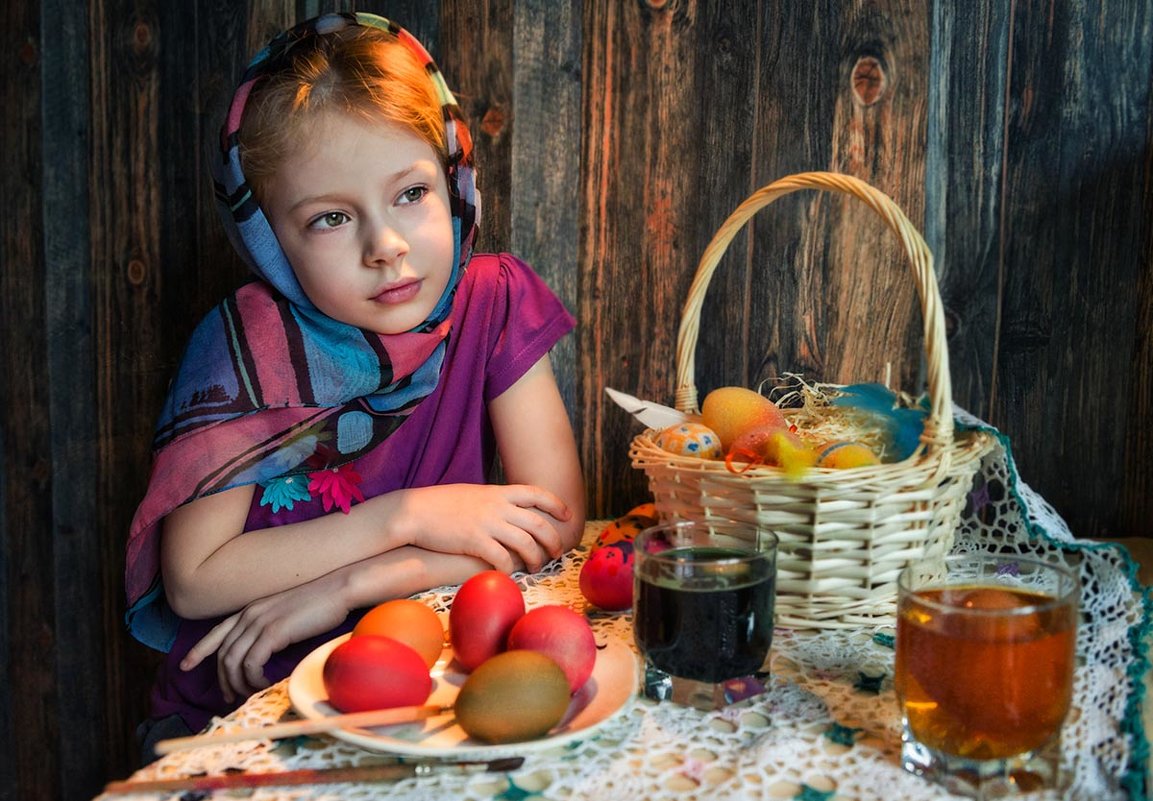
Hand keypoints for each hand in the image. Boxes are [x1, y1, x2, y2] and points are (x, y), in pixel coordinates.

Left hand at [180, 577, 348, 703]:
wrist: (337, 589)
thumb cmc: (319, 604)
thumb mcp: (286, 614)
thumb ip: (270, 627)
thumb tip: (264, 651)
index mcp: (251, 609)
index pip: (217, 632)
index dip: (199, 650)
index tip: (185, 666)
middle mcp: (250, 615)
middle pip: (223, 653)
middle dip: (223, 679)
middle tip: (229, 697)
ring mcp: (260, 622)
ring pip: (233, 661)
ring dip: (239, 683)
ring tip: (250, 693)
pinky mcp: (273, 632)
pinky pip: (251, 663)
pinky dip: (254, 678)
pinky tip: (264, 683)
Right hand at [395, 483, 570, 572]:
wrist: (415, 510)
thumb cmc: (441, 504)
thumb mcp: (473, 494)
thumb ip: (494, 500)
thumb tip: (508, 508)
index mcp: (499, 492)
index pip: (537, 493)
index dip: (556, 504)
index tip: (567, 516)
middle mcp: (498, 506)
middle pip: (539, 523)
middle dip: (553, 540)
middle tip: (557, 552)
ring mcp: (488, 523)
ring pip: (526, 544)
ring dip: (537, 559)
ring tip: (537, 567)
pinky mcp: (475, 541)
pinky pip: (502, 558)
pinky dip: (510, 569)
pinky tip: (511, 574)